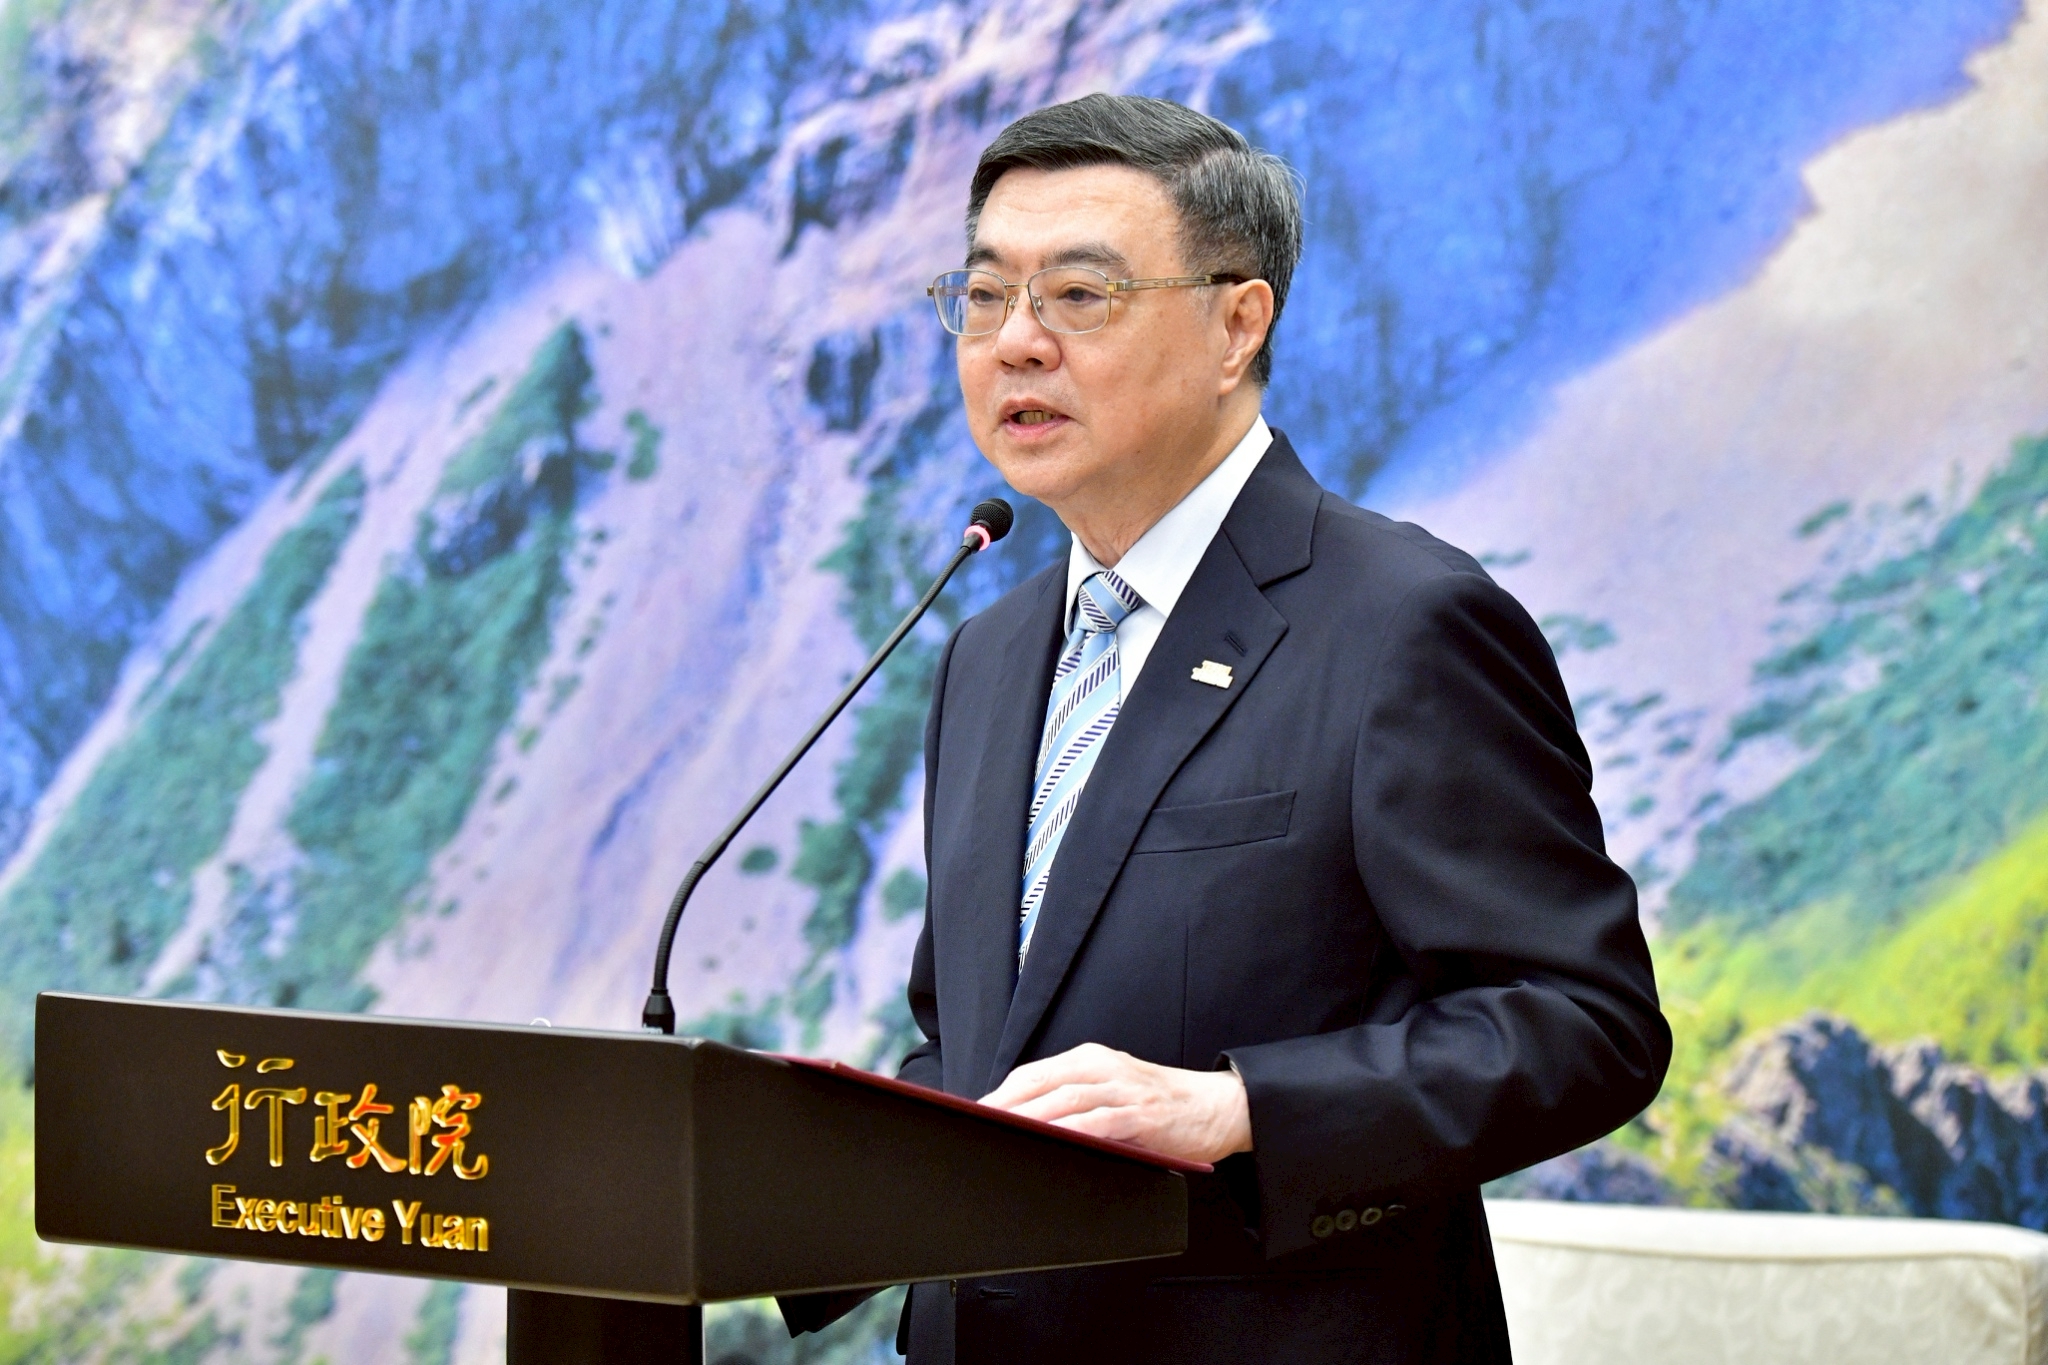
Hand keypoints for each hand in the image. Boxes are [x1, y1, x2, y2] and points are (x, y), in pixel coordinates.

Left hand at [979, 1042, 1252, 1163]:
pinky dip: (1074, 1129)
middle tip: (979, 1125)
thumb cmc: (1161, 1104)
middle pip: (1041, 1082)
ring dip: (1031, 1116)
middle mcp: (1103, 1066)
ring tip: (1004, 1132)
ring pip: (1066, 1098)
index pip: (1034, 1073)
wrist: (1218, 1106)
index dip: (1002, 1093)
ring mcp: (1123, 1088)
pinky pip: (1101, 1120)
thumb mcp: (1113, 1091)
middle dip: (1006, 1104)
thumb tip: (1028, 1125)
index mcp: (1090, 1059)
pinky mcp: (1142, 1113)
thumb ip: (1076, 1102)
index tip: (976, 1113)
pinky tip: (1055, 1140)